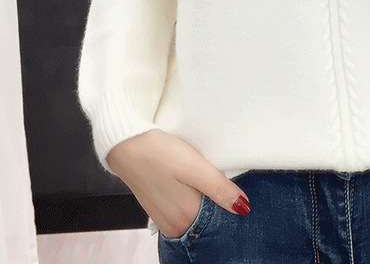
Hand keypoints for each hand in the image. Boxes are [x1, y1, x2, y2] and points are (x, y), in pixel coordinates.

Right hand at [105, 129, 250, 238]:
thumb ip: (220, 189)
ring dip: (206, 200)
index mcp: (184, 219)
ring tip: (210, 178)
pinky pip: (184, 208)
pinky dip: (193, 198)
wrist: (127, 144)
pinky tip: (195, 182)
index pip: (218, 222)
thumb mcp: (195, 168)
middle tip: (225, 180)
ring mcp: (164, 218)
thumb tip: (243, 208)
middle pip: (206, 220)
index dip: (231, 207)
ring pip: (196, 214)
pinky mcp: (158, 208)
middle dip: (219, 204)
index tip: (237, 189)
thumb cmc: (160, 153)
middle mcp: (173, 225)